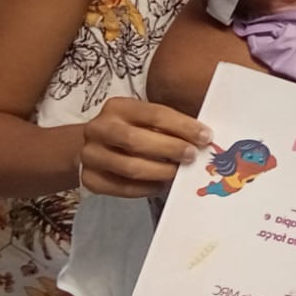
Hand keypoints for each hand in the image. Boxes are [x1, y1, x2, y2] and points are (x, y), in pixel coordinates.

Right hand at [79, 97, 211, 198]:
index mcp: (118, 106)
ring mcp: (90, 154)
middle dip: (170, 149)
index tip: (206, 137)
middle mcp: (99, 128)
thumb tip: (204, 138)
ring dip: (160, 172)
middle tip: (192, 156)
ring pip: (129, 166)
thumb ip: (170, 126)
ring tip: (177, 173)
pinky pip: (121, 187)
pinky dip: (145, 188)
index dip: (183, 126)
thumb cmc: (132, 130)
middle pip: (136, 140)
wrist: (95, 147)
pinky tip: (160, 185)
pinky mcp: (89, 178)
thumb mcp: (146, 120)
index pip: (154, 114)